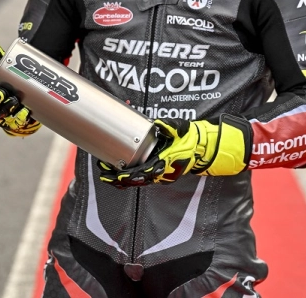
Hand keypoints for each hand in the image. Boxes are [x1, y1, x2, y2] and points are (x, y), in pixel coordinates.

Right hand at [0, 37, 40, 136]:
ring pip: (1, 112)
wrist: (24, 96)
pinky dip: (20, 117)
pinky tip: (26, 112)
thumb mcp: (2, 66)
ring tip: (16, 100)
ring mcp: (1, 113)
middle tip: (1, 93)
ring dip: (7, 107)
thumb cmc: (7, 79)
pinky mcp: (13, 121)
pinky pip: (16, 121)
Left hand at [98, 115, 250, 187]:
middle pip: (137, 179)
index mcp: (165, 160)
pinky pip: (142, 179)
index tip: (116, 170)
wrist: (201, 147)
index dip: (129, 172)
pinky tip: (118, 179)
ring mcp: (160, 173)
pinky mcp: (158, 172)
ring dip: (121, 180)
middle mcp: (161, 170)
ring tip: (106, 177)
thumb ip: (170, 127)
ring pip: (138, 181)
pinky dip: (129, 180)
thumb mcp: (181, 129)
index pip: (143, 169)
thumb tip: (159, 123)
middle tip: (104, 173)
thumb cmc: (190, 138)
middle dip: (119, 178)